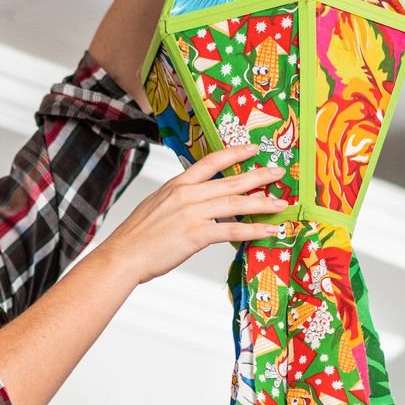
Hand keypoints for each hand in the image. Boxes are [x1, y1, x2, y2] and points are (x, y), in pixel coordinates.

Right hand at [96, 145, 289, 284]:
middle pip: (231, 180)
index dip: (235, 153)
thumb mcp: (156, 206)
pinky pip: (233, 229)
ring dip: (263, 203)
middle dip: (259, 176)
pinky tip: (269, 230)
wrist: (123, 255)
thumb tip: (194, 202)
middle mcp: (187, 194)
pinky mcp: (197, 234)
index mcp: (177, 184)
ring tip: (281, 203)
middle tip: (279, 172)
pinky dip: (254, 230)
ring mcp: (193, 213)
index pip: (211, 161)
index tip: (253, 149)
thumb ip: (177, 200)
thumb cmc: (136, 237)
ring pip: (236, 203)